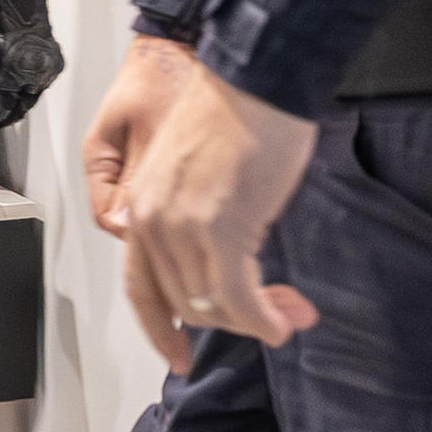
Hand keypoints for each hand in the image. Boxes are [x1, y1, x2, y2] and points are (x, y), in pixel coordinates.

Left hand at [85, 32, 321, 373]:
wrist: (257, 77)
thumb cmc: (237, 110)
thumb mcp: (195, 173)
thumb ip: (195, 219)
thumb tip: (225, 263)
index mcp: (140, 207)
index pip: (142, 290)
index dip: (161, 330)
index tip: (179, 354)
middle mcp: (151, 223)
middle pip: (185, 304)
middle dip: (234, 322)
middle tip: (276, 321)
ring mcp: (183, 229)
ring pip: (214, 306)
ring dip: (258, 322)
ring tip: (291, 318)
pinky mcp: (221, 230)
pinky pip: (239, 298)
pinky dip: (264, 319)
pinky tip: (285, 321)